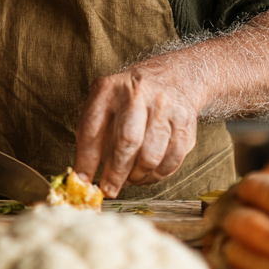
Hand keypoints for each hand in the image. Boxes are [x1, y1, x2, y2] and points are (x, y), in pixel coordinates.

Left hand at [74, 64, 203, 196]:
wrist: (170, 78)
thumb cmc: (127, 101)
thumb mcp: (103, 106)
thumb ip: (90, 138)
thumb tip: (83, 179)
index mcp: (109, 89)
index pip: (92, 128)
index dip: (87, 159)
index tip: (84, 182)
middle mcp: (138, 94)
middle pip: (127, 141)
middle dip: (116, 173)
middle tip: (110, 190)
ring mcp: (165, 107)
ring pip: (152, 155)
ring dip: (138, 176)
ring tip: (130, 180)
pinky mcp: (185, 123)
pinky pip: (172, 159)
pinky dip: (158, 175)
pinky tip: (147, 175)